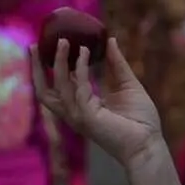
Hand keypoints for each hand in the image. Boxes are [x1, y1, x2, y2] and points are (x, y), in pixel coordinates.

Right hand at [31, 37, 162, 167]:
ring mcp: (78, 115)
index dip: (50, 69)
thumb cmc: (140, 119)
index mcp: (81, 106)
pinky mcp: (86, 116)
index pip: (57, 87)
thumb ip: (116, 64)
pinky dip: (81, 68)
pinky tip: (85, 52)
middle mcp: (74, 112)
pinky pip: (79, 88)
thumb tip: (111, 40)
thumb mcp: (127, 84)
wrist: (149, 143)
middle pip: (44, 90)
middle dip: (37, 68)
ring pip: (58, 86)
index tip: (49, 47)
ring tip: (64, 41)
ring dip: (59, 62)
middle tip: (36, 45)